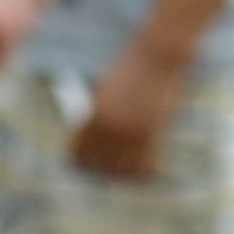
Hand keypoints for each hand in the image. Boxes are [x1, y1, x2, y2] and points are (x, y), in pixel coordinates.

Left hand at [71, 36, 184, 177]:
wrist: (155, 57)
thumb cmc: (128, 69)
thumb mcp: (105, 92)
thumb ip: (99, 114)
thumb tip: (96, 141)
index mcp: (94, 116)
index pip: (79, 151)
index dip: (79, 162)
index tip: (83, 165)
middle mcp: (112, 128)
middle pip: (99, 164)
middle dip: (99, 172)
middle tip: (102, 174)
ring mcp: (134, 132)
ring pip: (122, 169)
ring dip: (120, 175)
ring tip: (121, 175)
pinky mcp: (154, 133)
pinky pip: (144, 164)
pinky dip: (140, 172)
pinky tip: (139, 171)